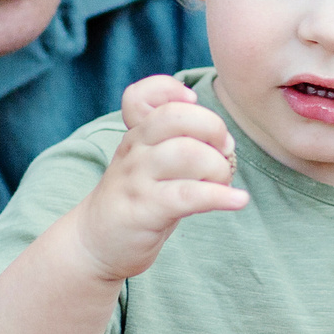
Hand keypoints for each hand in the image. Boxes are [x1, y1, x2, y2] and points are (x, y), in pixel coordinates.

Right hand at [73, 75, 246, 281]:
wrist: (96, 243)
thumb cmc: (137, 199)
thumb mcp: (147, 162)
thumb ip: (174, 141)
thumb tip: (222, 137)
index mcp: (136, 135)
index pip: (139, 95)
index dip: (170, 91)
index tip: (193, 102)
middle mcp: (134, 150)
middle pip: (176, 118)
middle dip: (213, 129)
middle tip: (224, 151)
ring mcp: (137, 179)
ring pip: (187, 153)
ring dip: (217, 166)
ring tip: (223, 182)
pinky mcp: (145, 209)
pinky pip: (189, 195)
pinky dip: (220, 196)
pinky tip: (238, 200)